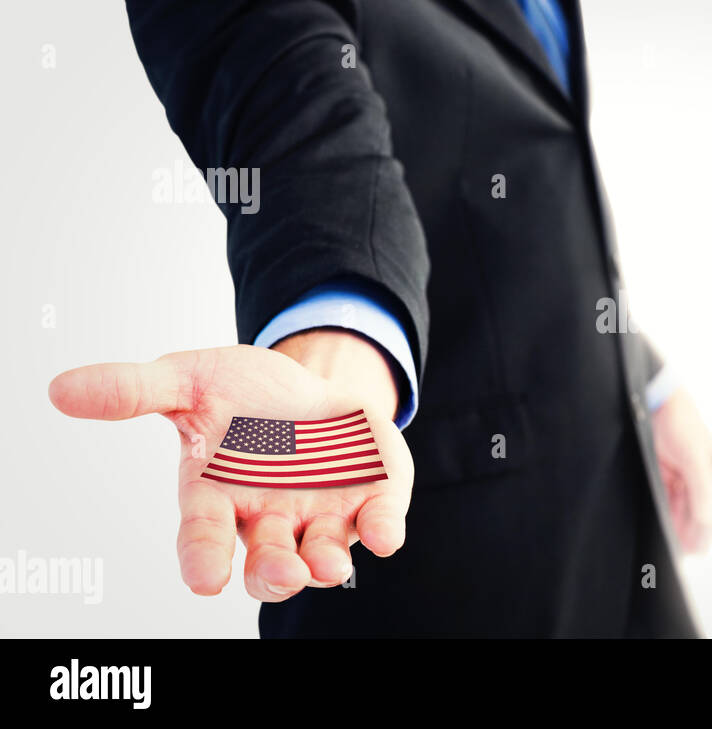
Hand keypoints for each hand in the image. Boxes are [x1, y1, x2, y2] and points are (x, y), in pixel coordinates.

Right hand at [47, 332, 413, 600]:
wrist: (311, 384)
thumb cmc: (245, 396)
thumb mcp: (191, 380)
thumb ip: (135, 390)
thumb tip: (61, 389)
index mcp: (220, 498)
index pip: (205, 540)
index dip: (203, 560)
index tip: (204, 580)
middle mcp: (270, 519)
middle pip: (267, 564)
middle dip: (272, 572)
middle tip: (279, 571)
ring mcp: (322, 516)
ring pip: (321, 555)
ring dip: (325, 563)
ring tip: (327, 565)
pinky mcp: (370, 501)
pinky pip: (378, 524)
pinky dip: (383, 531)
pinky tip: (386, 536)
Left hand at [651, 389, 711, 553]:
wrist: (654, 398)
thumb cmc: (679, 421)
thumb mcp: (694, 454)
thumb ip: (702, 488)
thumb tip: (708, 521)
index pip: (710, 514)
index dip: (700, 535)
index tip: (687, 554)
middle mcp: (701, 480)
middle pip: (695, 517)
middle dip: (685, 534)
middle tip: (669, 555)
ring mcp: (682, 479)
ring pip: (680, 513)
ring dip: (672, 527)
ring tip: (660, 546)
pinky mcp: (664, 476)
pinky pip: (665, 503)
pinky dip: (662, 515)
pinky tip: (653, 525)